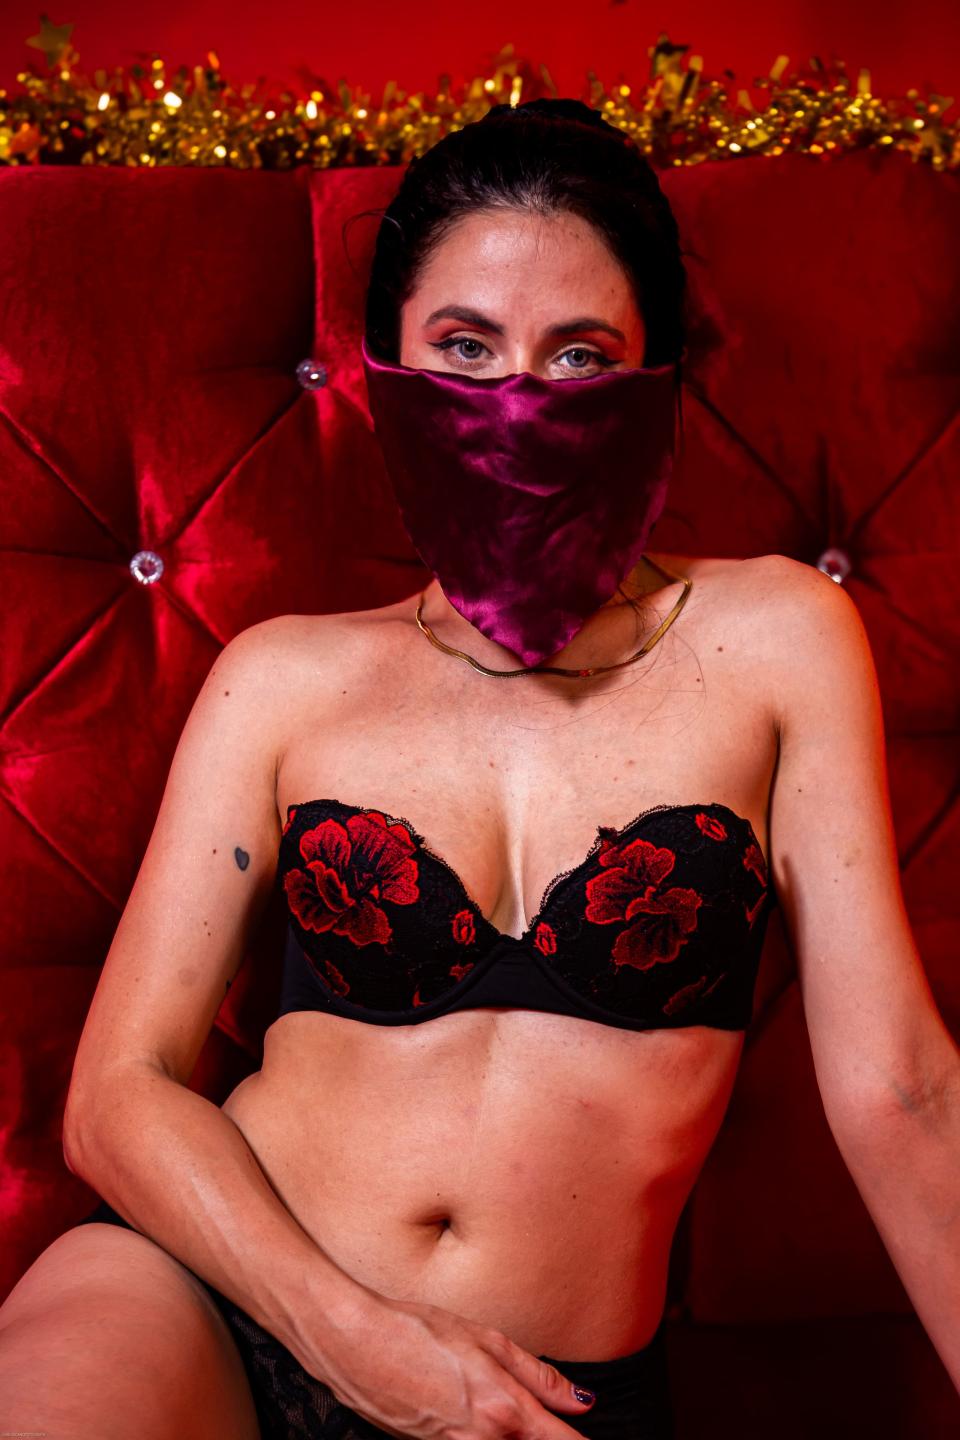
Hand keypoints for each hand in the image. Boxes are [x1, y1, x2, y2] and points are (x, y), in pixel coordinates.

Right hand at [315, 1291, 597, 1438]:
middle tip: (550, 1420)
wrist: (354, 1342)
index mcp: (504, 1410)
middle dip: (546, 1439)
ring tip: (494, 1402)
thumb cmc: (417, 1329)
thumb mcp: (486, 1338)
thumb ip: (538, 1374)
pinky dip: (480, 1437)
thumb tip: (582, 1401)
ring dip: (512, 1437)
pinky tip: (469, 1412)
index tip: (591, 1438)